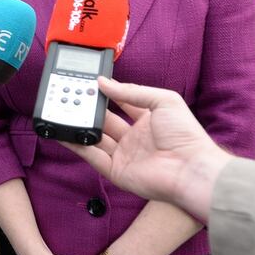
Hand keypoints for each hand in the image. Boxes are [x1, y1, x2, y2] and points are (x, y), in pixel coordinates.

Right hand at [61, 77, 232, 220]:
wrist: (190, 169)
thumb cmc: (185, 134)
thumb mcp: (163, 100)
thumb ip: (132, 91)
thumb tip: (104, 83)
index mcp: (148, 121)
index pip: (122, 103)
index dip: (107, 93)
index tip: (91, 83)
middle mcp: (135, 138)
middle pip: (105, 120)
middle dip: (90, 109)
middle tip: (74, 95)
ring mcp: (124, 155)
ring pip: (95, 138)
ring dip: (81, 125)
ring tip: (63, 111)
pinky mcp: (116, 171)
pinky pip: (92, 156)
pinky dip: (77, 145)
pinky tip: (64, 133)